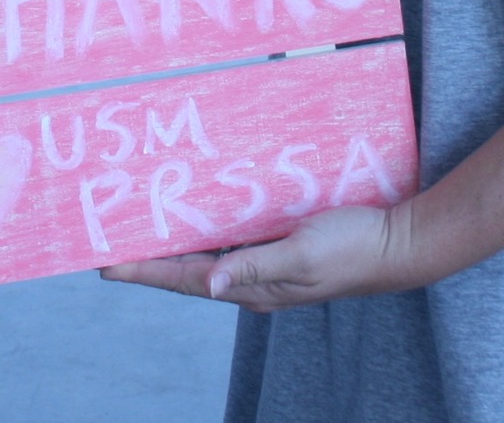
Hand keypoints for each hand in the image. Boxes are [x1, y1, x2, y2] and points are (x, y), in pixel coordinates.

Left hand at [99, 203, 413, 312]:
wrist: (399, 244)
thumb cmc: (354, 249)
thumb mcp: (303, 254)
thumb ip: (256, 266)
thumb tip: (210, 284)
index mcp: (255, 289)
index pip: (185, 281)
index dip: (144, 272)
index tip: (105, 266)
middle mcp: (253, 281)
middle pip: (188, 270)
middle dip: (148, 259)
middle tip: (109, 242)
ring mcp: (266, 264)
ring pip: (207, 254)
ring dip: (174, 242)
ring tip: (137, 227)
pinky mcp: (279, 245)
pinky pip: (232, 241)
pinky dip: (206, 229)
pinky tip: (192, 214)